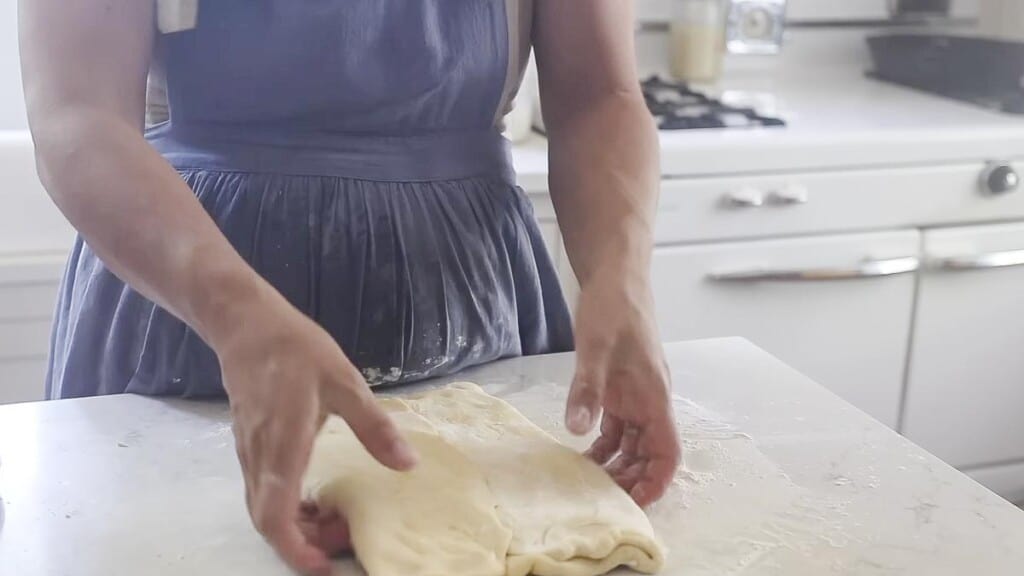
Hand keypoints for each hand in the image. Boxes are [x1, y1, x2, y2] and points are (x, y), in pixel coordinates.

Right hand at [215, 297, 416, 574]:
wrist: (246, 324)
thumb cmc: (296, 350)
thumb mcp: (345, 383)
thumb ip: (375, 427)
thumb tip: (408, 464)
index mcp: (283, 447)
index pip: (276, 517)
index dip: (298, 550)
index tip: (326, 564)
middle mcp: (259, 458)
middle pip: (269, 522)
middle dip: (306, 540)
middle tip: (346, 533)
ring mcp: (249, 452)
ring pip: (264, 507)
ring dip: (298, 523)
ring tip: (338, 515)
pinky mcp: (249, 443)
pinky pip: (262, 489)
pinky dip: (288, 503)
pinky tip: (316, 492)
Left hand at [565, 270, 679, 506]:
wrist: (615, 277)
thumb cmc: (613, 309)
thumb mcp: (595, 350)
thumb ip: (587, 390)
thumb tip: (576, 431)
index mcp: (655, 396)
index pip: (667, 451)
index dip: (656, 481)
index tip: (635, 503)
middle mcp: (650, 401)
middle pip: (650, 454)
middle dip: (632, 480)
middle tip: (602, 501)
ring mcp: (636, 396)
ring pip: (633, 444)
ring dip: (617, 465)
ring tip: (589, 486)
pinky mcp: (620, 389)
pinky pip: (617, 428)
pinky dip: (604, 445)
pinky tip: (582, 455)